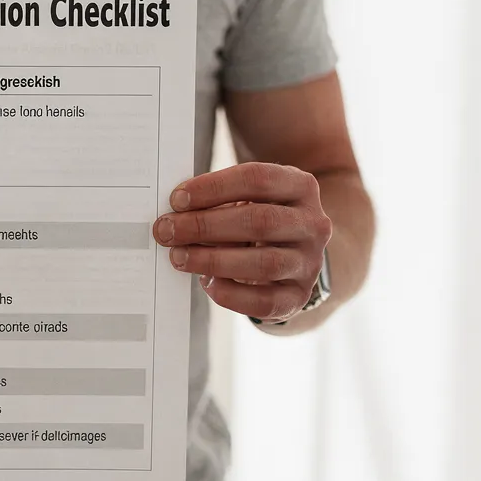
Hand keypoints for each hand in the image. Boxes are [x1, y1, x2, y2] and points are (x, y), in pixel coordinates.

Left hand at [151, 162, 330, 322]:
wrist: (295, 256)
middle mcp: (313, 224)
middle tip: (167, 230)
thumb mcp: (250, 199)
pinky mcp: (298, 296)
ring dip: (213, 260)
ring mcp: (309, 263)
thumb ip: (220, 202)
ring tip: (179, 257)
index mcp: (301, 187)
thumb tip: (176, 215)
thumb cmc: (260, 220)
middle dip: (205, 226)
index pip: (259, 179)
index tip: (177, 198)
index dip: (214, 188)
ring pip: (263, 263)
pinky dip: (231, 295)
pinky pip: (265, 301)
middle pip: (259, 221)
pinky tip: (207, 284)